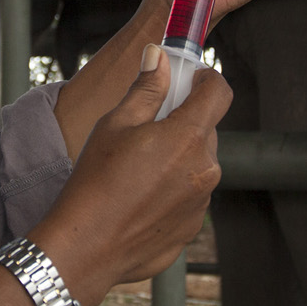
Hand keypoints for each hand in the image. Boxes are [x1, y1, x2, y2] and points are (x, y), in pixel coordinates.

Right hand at [31, 45, 232, 305]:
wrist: (86, 247)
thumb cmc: (96, 182)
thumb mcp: (115, 124)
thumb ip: (145, 89)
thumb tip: (159, 58)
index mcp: (189, 138)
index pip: (219, 93)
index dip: (207, 79)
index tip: (191, 78)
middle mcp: (205, 170)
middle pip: (206, 131)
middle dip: (183, 122)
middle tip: (146, 129)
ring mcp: (201, 202)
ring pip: (198, 165)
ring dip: (177, 158)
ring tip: (137, 170)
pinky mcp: (191, 227)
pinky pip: (188, 196)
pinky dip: (171, 190)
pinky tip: (139, 198)